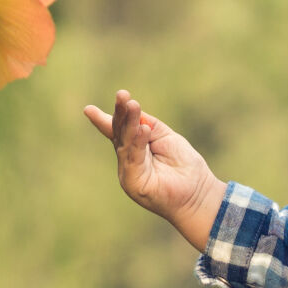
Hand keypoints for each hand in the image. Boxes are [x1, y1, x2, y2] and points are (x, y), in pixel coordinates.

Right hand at [84, 90, 224, 251]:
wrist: (198, 193)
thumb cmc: (184, 166)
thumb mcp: (165, 137)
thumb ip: (148, 125)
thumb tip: (132, 109)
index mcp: (134, 148)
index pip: (118, 130)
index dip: (105, 118)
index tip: (88, 110)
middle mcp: (127, 160)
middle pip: (119, 133)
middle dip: (120, 113)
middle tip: (121, 95)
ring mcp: (128, 173)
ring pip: (124, 143)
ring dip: (130, 123)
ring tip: (133, 104)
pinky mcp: (134, 183)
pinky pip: (133, 159)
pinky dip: (137, 143)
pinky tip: (142, 129)